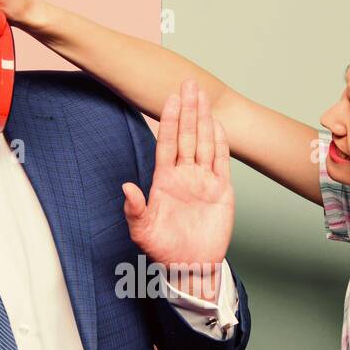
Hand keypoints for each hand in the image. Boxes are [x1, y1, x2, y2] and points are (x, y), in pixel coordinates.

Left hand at [123, 79, 234, 301]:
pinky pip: (221, 162)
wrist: (190, 265)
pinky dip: (221, 143)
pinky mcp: (221, 191)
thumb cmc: (163, 250)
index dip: (168, 120)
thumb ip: (134, 208)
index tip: (170, 97)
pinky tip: (219, 124)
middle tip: (190, 83)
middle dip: (188, 109)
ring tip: (204, 95)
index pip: (167, 142)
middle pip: (186, 135)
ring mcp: (203, 181)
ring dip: (204, 119)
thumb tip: (127, 186)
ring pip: (204, 143)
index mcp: (164, 180)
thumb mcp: (142, 231)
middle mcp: (184, 175)